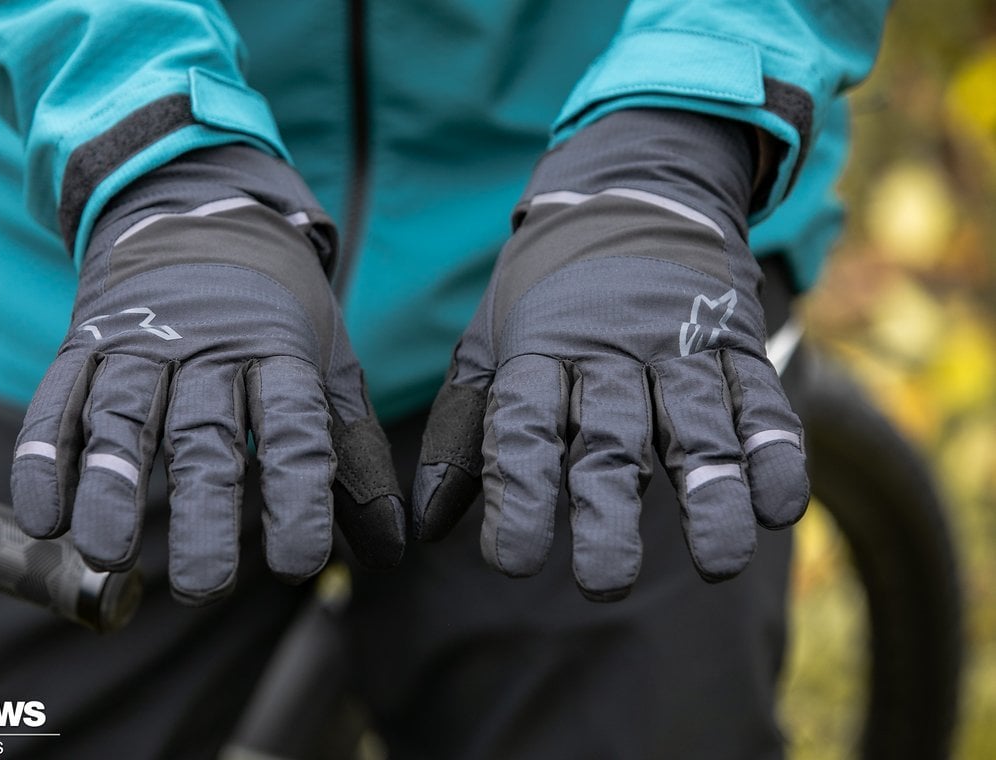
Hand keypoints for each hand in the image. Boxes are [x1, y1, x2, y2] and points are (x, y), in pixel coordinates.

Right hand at [11, 146, 404, 603]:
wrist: (203, 211)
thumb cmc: (278, 311)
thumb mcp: (328, 366)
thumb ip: (354, 456)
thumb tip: (389, 551)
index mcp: (280, 352)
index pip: (294, 429)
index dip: (297, 496)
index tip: (297, 564)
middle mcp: (209, 346)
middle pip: (205, 433)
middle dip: (205, 510)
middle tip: (204, 587)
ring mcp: (141, 340)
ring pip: (123, 419)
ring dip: (112, 487)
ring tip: (110, 553)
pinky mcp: (86, 340)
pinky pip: (57, 400)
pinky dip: (44, 457)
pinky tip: (44, 518)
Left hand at [413, 110, 807, 599]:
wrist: (628, 193)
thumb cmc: (546, 292)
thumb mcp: (489, 344)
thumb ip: (462, 433)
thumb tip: (430, 524)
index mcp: (538, 351)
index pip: (521, 427)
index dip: (517, 492)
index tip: (512, 561)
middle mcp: (608, 350)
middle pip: (609, 438)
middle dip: (606, 512)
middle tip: (603, 582)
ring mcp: (679, 344)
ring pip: (697, 425)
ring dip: (711, 494)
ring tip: (718, 562)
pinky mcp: (734, 342)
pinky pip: (760, 400)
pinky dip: (775, 452)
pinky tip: (777, 506)